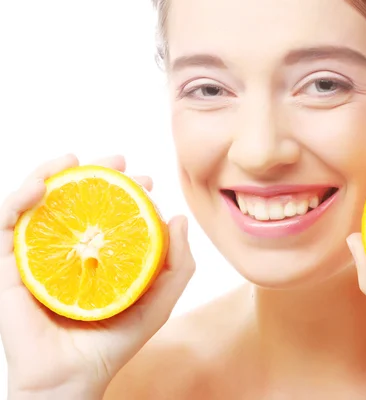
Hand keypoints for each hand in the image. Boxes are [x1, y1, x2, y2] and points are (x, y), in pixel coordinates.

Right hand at [0, 155, 195, 398]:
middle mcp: (65, 252)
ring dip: (50, 172)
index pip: (106, 212)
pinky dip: (18, 199)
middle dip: (95, 172)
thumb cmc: (114, 342)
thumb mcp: (158, 301)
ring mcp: (34, 256)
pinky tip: (42, 186)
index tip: (147, 179)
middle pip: (73, 200)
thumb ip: (176, 264)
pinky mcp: (6, 267)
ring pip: (35, 203)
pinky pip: (5, 224)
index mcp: (96, 256)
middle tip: (119, 161)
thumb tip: (178, 217)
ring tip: (74, 158)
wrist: (73, 378)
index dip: (125, 190)